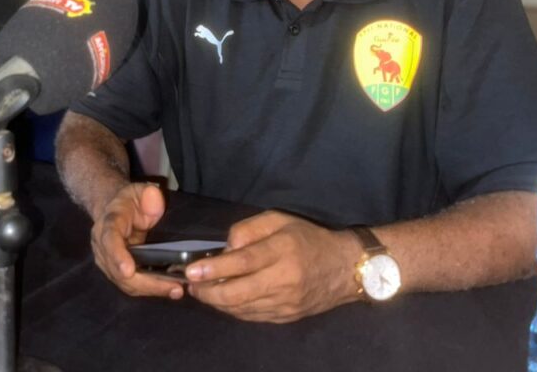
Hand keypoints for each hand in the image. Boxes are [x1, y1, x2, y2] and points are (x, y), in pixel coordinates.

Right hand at [90, 183, 183, 298]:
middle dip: (144, 283)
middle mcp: (102, 245)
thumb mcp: (140, 191)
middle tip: (171, 287)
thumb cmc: (129, 201)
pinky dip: (149, 289)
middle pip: (117, 271)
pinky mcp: (115, 271)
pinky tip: (168, 288)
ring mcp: (107, 261)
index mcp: (108, 223)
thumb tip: (155, 198)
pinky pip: (130, 285)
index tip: (129, 271)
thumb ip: (149, 194)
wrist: (115, 209)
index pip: (109, 240)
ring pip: (124, 283)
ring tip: (175, 290)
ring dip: (149, 289)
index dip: (118, 257)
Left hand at [185, 210, 361, 322]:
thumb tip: (225, 249)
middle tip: (191, 285)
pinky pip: (252, 317)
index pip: (243, 262)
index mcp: (282, 250)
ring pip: (242, 309)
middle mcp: (284, 280)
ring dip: (217, 302)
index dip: (215, 268)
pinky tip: (224, 300)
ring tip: (202, 291)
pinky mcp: (287, 318)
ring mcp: (286, 303)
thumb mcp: (279, 220)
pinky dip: (233, 309)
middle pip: (238, 293)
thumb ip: (248, 230)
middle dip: (208, 291)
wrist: (345, 269)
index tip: (191, 271)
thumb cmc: (308, 238)